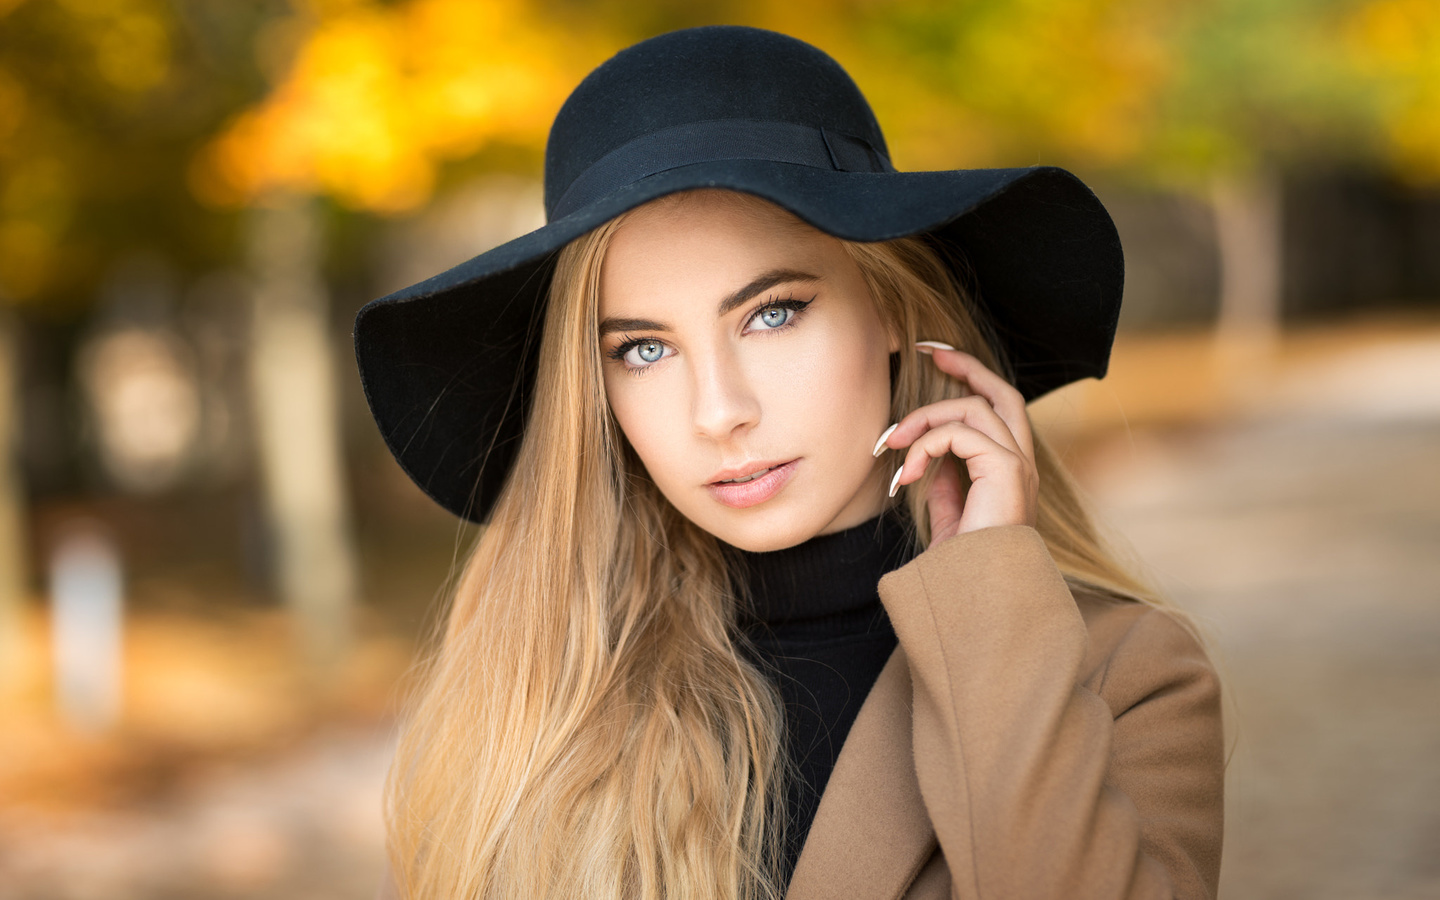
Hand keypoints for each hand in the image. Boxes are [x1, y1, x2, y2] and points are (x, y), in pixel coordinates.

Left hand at [874, 343, 1038, 545]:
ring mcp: (1018, 466)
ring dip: (924, 419)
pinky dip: (926, 445)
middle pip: (1002, 392)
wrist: (975, 597)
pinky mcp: (1006, 471)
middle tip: (927, 352)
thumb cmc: (963, 565)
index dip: (970, 379)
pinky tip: (906, 476)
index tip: (936, 359)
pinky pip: (961, 434)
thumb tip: (928, 459)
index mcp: (1010, 471)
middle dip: (966, 365)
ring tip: (892, 446)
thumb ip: (946, 483)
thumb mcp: (950, 516)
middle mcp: (1021, 463)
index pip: (997, 409)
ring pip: (972, 409)